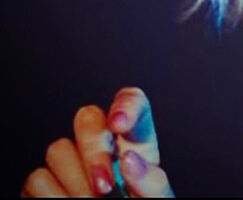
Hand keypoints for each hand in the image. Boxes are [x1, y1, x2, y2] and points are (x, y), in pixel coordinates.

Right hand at [22, 87, 172, 197]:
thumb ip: (153, 182)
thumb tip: (130, 159)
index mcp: (136, 143)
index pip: (132, 103)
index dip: (125, 104)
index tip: (119, 123)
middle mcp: (102, 146)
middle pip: (87, 118)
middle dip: (93, 152)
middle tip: (105, 188)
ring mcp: (70, 163)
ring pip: (58, 149)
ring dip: (75, 184)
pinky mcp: (43, 184)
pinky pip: (38, 179)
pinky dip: (54, 198)